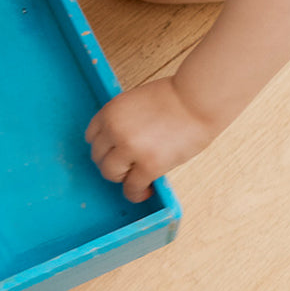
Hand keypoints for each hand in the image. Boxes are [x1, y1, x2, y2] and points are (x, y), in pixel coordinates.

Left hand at [85, 77, 218, 202]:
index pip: (91, 136)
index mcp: (111, 110)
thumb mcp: (137, 101)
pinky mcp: (148, 165)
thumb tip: (119, 142)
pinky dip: (137, 193)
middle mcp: (115, 129)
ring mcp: (130, 148)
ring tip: (137, 176)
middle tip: (128, 165)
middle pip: (98, 157)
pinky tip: (147, 190)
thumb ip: (125, 119)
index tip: (113, 152)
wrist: (197, 100)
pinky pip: (131, 188)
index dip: (104, 146)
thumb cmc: (175, 97)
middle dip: (113, 162)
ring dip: (123, 177)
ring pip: (110, 174)